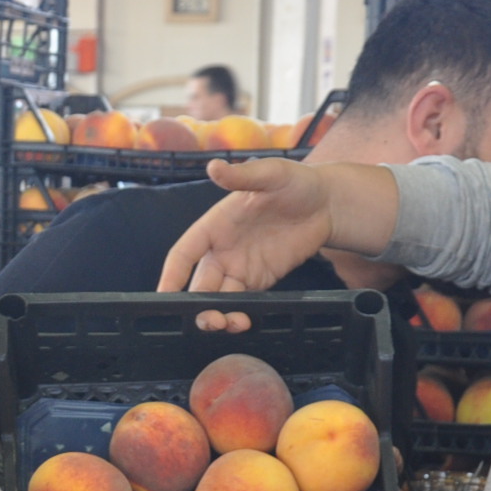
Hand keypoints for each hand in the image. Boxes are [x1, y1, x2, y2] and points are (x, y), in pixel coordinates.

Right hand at [159, 157, 336, 332]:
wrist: (327, 203)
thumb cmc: (296, 182)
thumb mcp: (271, 173)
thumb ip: (242, 175)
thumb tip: (214, 166)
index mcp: (215, 225)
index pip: (184, 253)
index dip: (172, 275)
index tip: (162, 295)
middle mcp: (222, 250)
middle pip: (199, 284)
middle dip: (197, 305)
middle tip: (209, 320)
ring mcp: (240, 268)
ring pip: (219, 299)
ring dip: (218, 315)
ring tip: (229, 324)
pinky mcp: (260, 280)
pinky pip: (243, 303)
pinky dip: (240, 315)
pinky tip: (245, 322)